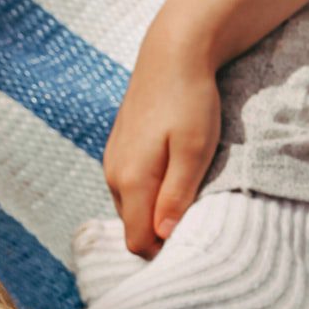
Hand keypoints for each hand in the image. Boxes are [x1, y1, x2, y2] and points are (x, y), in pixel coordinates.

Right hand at [101, 0, 308, 257]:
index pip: (136, 240)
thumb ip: (177, 195)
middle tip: (196, 225)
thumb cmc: (189, 101)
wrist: (170, 54)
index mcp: (130, 180)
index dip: (161, 253)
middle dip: (158, 235)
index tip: (191, 247)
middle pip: (131, 226)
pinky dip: (148, 193)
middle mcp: (112, 176)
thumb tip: (163, 236)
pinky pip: (129, 187)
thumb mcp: (195, 150)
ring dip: (154, 213)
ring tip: (187, 199)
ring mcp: (111, 161)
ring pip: (130, 206)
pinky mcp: (117, 150)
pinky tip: (172, 175)